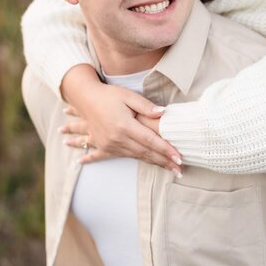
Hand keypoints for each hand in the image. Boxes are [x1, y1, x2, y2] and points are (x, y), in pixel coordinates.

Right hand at [60, 66, 182, 173]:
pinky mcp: (105, 147)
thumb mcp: (128, 95)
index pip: (150, 140)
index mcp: (124, 125)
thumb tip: (163, 113)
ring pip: (137, 156)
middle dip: (164, 161)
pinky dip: (139, 161)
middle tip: (179, 170)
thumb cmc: (109, 95)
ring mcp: (110, 145)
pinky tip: (149, 167)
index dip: (166, 149)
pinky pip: (126, 157)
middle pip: (146, 152)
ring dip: (154, 163)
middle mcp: (117, 138)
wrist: (86, 99)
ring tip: (170, 169)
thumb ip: (145, 106)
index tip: (179, 158)